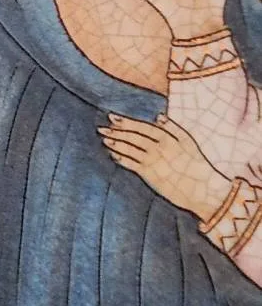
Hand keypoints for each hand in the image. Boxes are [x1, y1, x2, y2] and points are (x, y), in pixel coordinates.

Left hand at [99, 113, 231, 221]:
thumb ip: (173, 128)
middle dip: (116, 131)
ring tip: (104, 139)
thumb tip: (158, 116)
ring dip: (115, 144)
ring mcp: (153, 162)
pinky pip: (132, 165)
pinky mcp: (151, 175)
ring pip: (130, 150)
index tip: (112, 117)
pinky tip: (113, 155)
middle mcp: (158, 149)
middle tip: (101, 128)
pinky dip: (122, 159)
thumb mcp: (189, 142)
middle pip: (133, 137)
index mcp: (168, 139)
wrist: (204, 190)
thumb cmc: (197, 164)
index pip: (142, 127)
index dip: (126, 122)